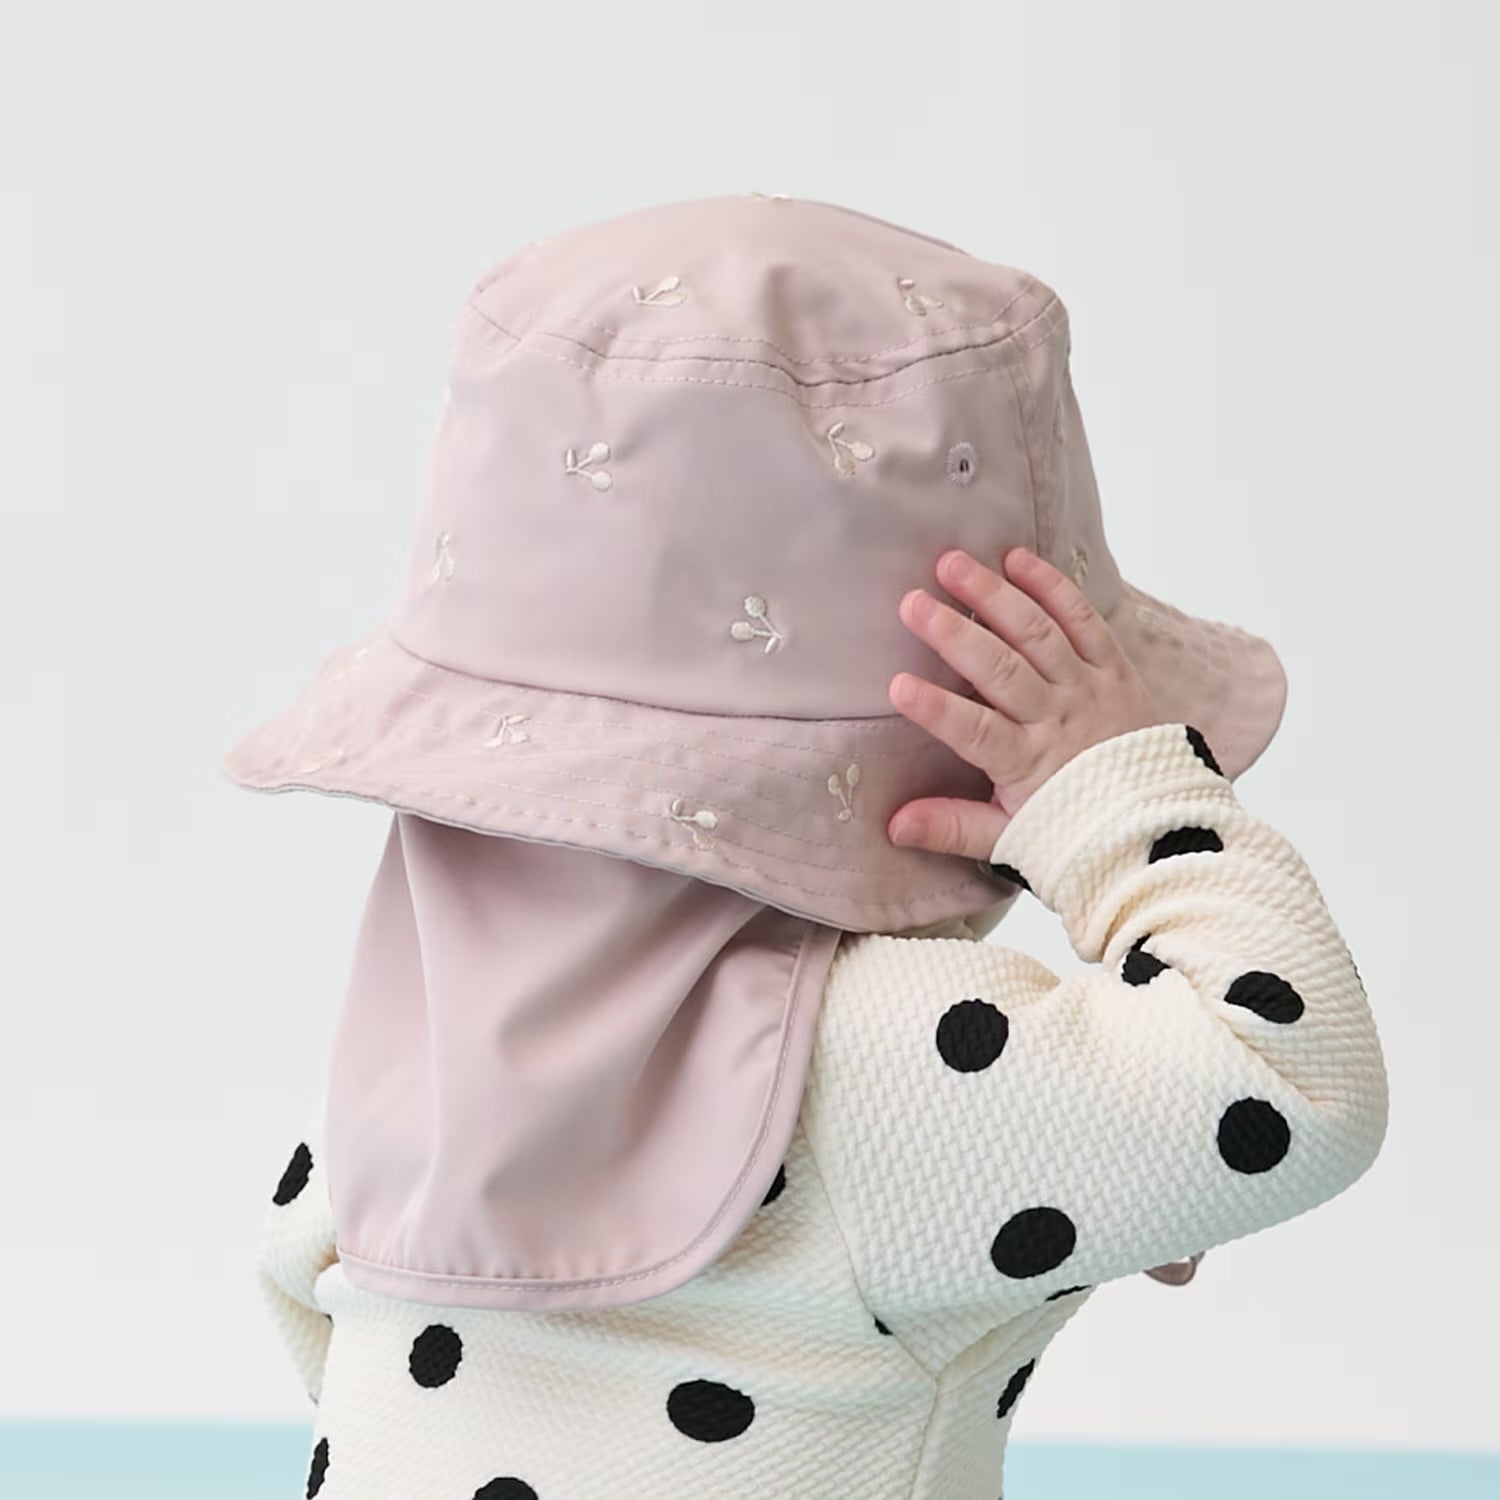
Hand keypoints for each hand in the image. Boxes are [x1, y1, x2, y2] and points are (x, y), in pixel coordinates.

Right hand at [887, 545, 1160, 857]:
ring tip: (952, 564)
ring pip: (1037, 634)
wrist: (1157, 828)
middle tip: (913, 603)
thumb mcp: (1012, 838)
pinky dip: (1053, 587)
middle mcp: (1057, 719)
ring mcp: (1087, 688)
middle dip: (954, 634)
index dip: (938, 709)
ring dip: (993, 595)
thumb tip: (894, 825)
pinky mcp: (1114, 668)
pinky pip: (1084, 620)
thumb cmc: (1076, 830)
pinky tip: (1017, 559)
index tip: (898, 685)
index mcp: (1028, 764)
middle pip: (1002, 670)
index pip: (976, 732)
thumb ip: (952, 827)